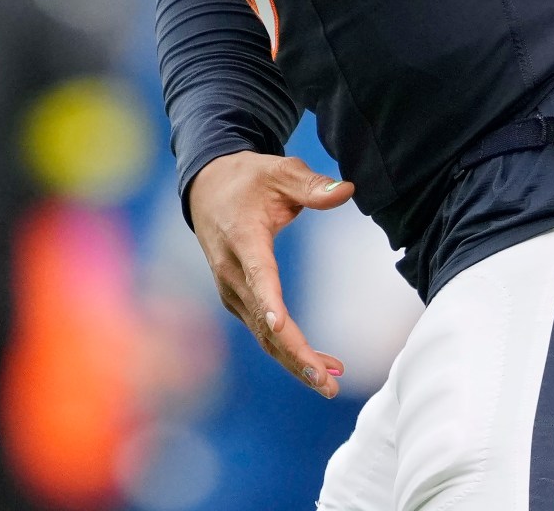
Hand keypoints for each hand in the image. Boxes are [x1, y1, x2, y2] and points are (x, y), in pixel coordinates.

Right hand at [187, 152, 353, 397]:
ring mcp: (232, 289)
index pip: (257, 273)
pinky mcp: (238, 299)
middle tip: (326, 381)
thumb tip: (347, 190)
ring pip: (263, 335)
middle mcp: (232, 271)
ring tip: (331, 383)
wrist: (206, 187)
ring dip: (295, 360)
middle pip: (262, 320)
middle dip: (293, 353)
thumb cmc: (248, 179)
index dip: (268, 300)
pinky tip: (320, 365)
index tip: (279, 326)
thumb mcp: (280, 171)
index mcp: (243, 238)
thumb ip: (312, 184)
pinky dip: (288, 351)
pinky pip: (263, 332)